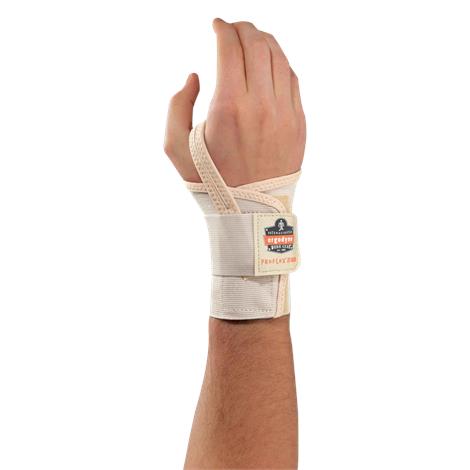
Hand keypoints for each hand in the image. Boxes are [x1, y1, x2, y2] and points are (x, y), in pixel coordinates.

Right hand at [164, 19, 305, 186]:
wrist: (250, 212)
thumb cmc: (210, 182)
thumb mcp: (175, 148)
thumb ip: (176, 106)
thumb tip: (195, 77)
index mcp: (229, 107)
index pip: (231, 48)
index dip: (223, 29)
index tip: (216, 25)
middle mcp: (261, 105)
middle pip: (258, 45)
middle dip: (243, 28)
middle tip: (234, 28)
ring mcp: (285, 113)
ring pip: (279, 58)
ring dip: (264, 41)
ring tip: (252, 39)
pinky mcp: (298, 123)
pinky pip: (292, 80)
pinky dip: (280, 63)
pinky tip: (269, 62)